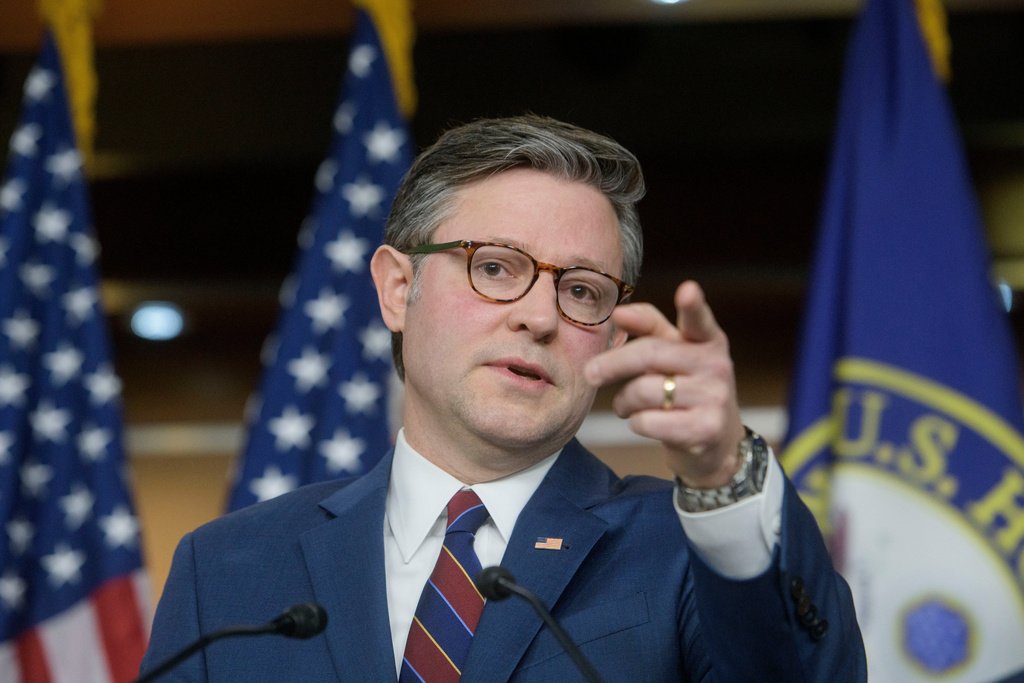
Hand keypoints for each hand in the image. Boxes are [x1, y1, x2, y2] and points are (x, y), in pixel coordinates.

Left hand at [584, 281, 745, 487]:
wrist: (714, 443)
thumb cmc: (684, 389)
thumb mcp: (674, 354)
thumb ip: (649, 328)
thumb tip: (619, 311)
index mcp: (707, 340)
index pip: (698, 320)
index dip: (693, 305)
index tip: (687, 290)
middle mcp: (716, 365)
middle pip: (649, 354)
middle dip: (612, 363)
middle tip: (590, 373)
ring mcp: (714, 398)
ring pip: (643, 391)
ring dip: (623, 401)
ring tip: (626, 405)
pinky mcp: (704, 430)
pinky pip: (647, 421)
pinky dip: (635, 422)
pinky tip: (644, 422)